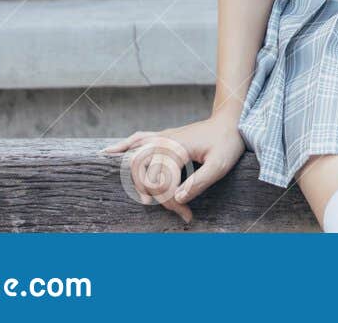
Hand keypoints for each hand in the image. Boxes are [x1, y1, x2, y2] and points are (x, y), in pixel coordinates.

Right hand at [99, 110, 245, 223]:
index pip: (162, 183)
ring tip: (145, 199)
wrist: (230, 121)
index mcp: (176, 148)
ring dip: (137, 181)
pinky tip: (107, 152)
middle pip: (146, 175)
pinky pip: (137, 139)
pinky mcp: (163, 136)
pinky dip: (122, 146)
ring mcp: (161, 137)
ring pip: (136, 160)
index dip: (172, 205)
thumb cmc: (227, 142)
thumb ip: (199, 182)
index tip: (187, 216)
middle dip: (157, 197)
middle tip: (177, 212)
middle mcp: (163, 141)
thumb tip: (178, 199)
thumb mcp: (220, 164)